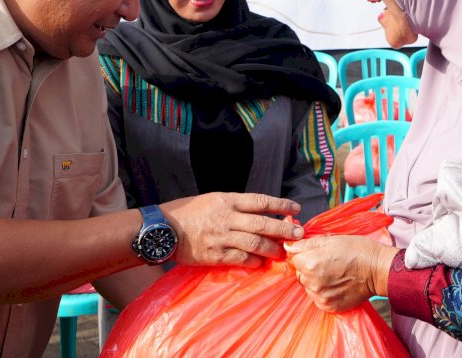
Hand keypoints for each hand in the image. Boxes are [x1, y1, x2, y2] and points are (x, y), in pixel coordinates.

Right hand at [161, 193, 304, 267]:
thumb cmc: (188, 212)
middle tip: (299, 234)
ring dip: (272, 249)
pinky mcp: (215, 255)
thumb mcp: (212, 199)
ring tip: (282, 253)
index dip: (281, 204)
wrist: (162, 229)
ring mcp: (222, 237)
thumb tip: (260, 212)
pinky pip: (240, 259)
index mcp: (227, 200)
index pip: (260, 201)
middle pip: (263, 223)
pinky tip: (260, 263)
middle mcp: (227, 217)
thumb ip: (234, 205)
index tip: (296, 208)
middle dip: (284, 229)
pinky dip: (254, 261)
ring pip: (255, 243)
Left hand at [285, 236, 400, 311]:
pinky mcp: (329, 306)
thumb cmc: (357, 250)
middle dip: (309, 268)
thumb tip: (288, 246)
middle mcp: (312, 282)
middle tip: (328, 263)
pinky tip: (336, 284)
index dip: (305, 254)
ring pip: (308, 286)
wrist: (378, 269)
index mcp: (310, 263)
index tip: (318, 253)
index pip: (294, 259)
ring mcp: (321, 296)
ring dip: (316, 281)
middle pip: (300, 274)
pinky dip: (324, 292)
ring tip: (334, 274)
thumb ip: (306, 244)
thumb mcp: (330, 239)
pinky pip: (318, 298)